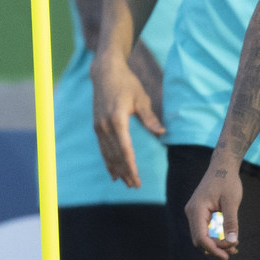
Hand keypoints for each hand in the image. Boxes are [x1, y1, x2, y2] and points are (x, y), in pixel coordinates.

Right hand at [90, 51, 164, 188]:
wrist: (105, 73)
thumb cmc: (127, 84)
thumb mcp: (141, 98)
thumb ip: (150, 118)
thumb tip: (162, 133)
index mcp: (117, 119)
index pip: (125, 149)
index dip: (131, 167)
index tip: (137, 179)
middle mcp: (105, 126)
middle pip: (116, 155)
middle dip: (125, 172)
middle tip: (135, 186)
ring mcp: (99, 127)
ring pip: (107, 154)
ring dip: (116, 169)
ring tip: (125, 183)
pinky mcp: (97, 126)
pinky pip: (103, 148)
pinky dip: (108, 161)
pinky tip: (113, 172)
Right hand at [183, 151, 242, 259]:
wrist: (222, 166)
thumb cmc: (227, 182)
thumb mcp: (232, 202)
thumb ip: (231, 222)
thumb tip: (232, 242)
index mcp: (197, 210)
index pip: (200, 237)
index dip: (213, 249)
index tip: (227, 255)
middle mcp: (191, 212)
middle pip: (199, 239)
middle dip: (215, 248)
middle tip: (234, 250)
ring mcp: (193, 213)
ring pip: (201, 236)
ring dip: (215, 244)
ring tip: (233, 247)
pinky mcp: (198, 212)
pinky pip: (204, 229)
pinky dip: (214, 236)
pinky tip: (228, 238)